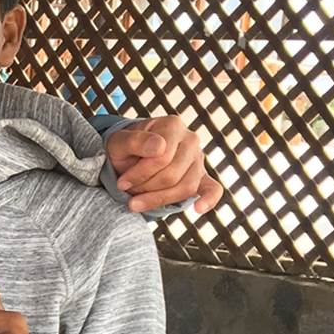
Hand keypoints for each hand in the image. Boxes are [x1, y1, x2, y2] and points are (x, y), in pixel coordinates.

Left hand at [105, 114, 223, 214]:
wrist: (129, 155)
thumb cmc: (125, 148)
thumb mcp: (120, 142)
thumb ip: (135, 141)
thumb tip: (159, 147)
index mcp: (172, 125)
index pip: (161, 158)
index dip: (139, 174)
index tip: (121, 183)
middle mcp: (190, 139)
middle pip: (172, 175)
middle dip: (145, 188)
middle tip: (127, 190)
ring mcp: (198, 159)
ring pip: (186, 187)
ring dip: (158, 199)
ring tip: (136, 202)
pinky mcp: (201, 177)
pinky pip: (213, 189)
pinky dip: (208, 199)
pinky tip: (198, 208)